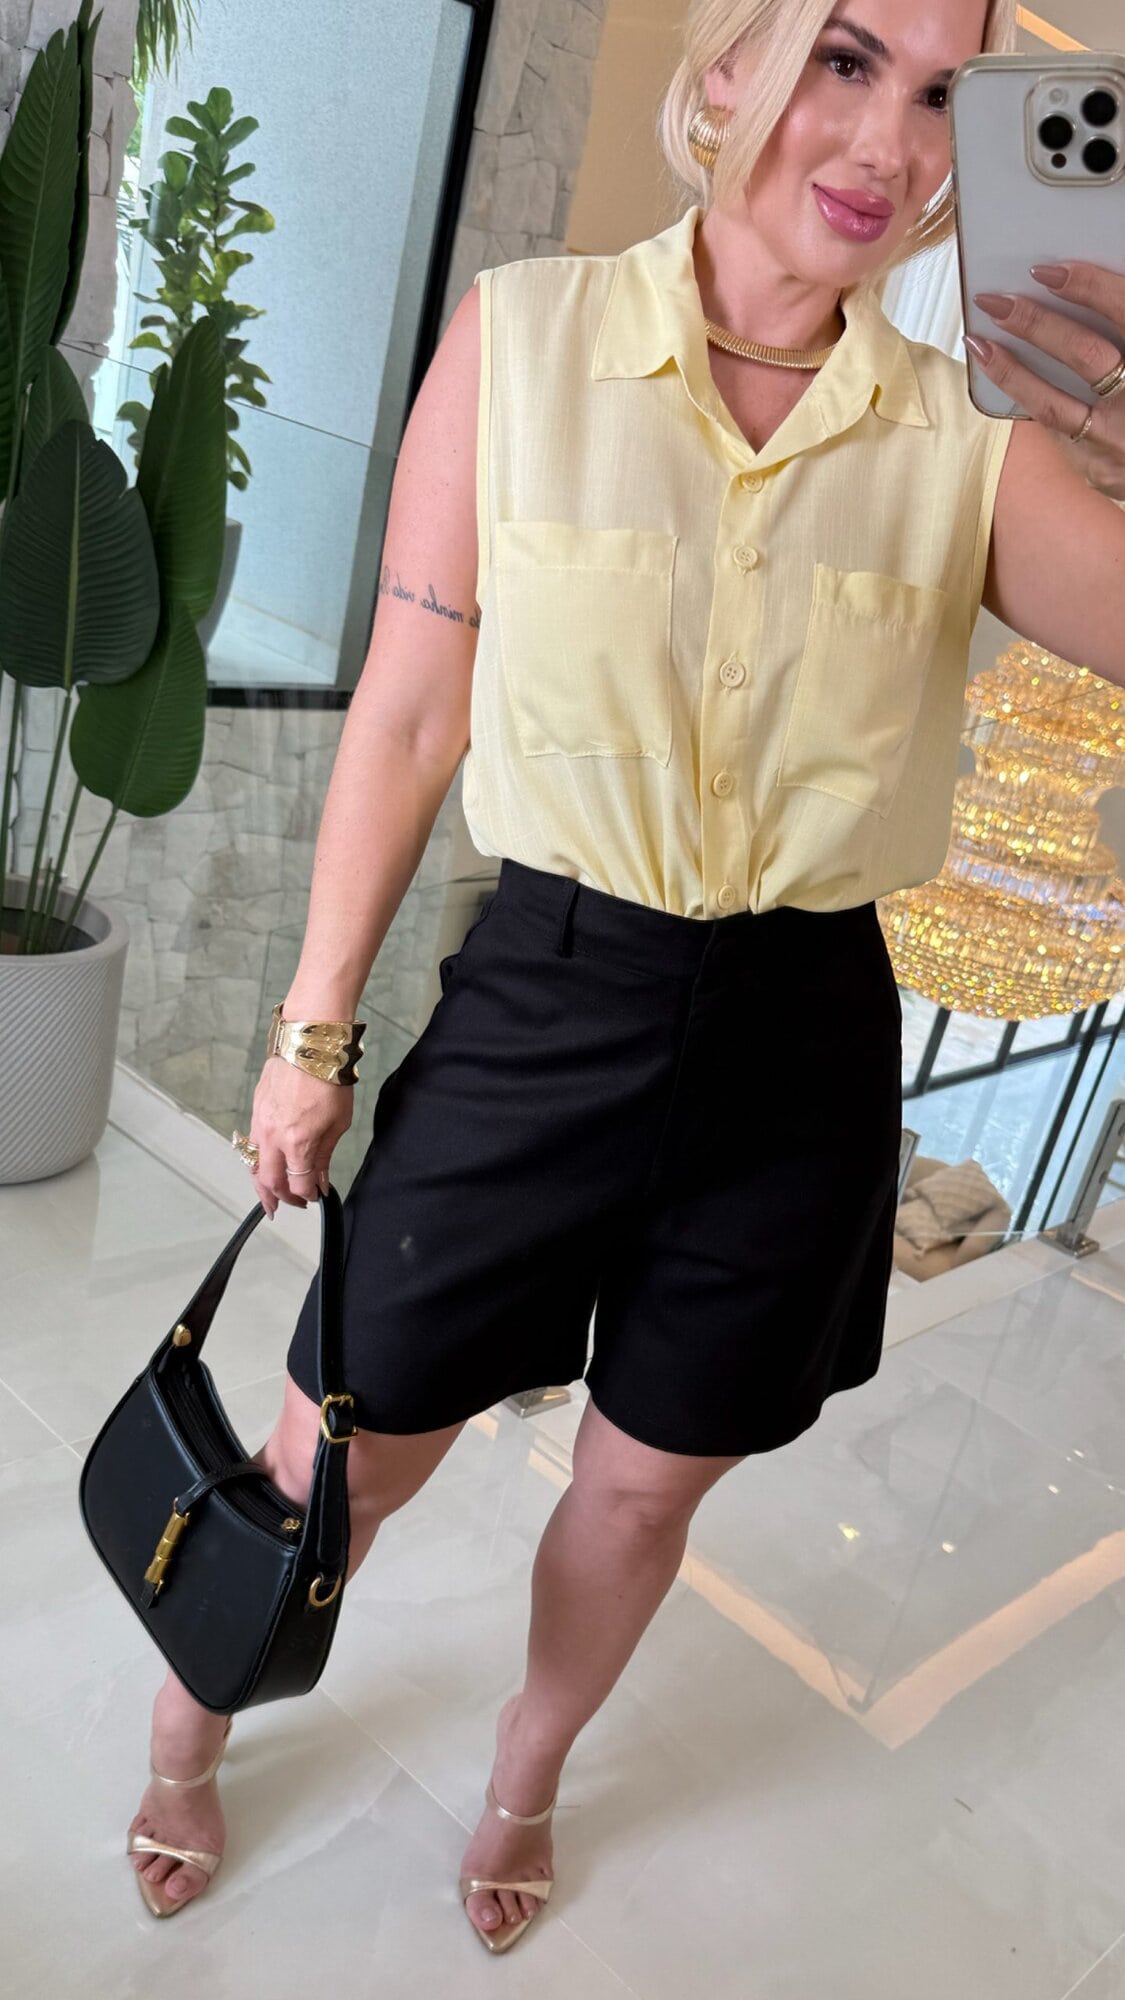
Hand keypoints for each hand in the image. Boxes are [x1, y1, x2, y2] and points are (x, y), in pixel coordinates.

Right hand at [245, 1058, 354, 1216]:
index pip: (298, 1183)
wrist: (310, 1045)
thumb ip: (324, 1156)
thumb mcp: (338, 1123)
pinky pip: (251, 1146)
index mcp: (298, 1142)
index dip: (307, 1195)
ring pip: (253, 1165)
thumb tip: (319, 1181)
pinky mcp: (255, 1111)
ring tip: (268, 1198)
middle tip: (288, 1207)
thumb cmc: (329, 1080)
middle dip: (280, 1198)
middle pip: (269, 1181)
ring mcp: (260, 1124)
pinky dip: (256, 1162)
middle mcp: (274, 1137)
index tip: (315, 1196)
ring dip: (261, 1185)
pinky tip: (264, 1166)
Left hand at [967, 261, 1124, 500]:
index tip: (1047, 271)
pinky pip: (1058, 434)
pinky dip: (1032, 406)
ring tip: (980, 345)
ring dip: (1011, 372)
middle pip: (1084, 354)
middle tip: (997, 303)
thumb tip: (1091, 292)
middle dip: (1035, 324)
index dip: (1088, 287)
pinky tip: (1009, 383)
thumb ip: (1124, 325)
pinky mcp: (1101, 470)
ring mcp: (1119, 442)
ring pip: (1054, 406)